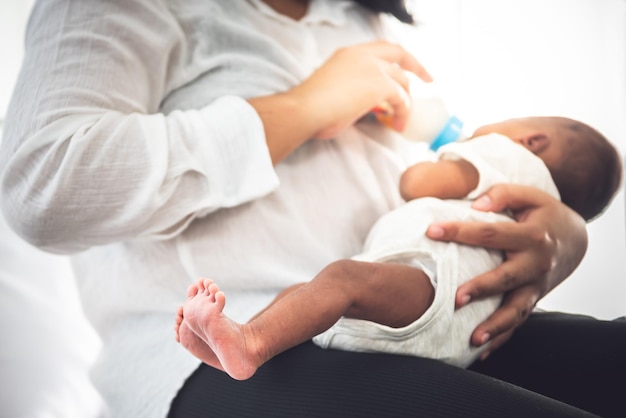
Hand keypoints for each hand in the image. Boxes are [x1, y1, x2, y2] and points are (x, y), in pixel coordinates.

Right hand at [290, 40, 431, 138]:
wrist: (305, 109)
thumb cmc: (311, 108)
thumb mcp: (335, 90)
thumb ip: (354, 90)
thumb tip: (368, 105)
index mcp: (349, 53)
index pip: (382, 48)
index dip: (398, 57)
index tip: (408, 66)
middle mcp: (363, 55)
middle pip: (400, 55)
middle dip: (417, 68)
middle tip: (427, 80)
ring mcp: (373, 68)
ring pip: (403, 82)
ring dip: (405, 103)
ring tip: (400, 121)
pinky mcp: (380, 84)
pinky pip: (402, 99)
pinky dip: (403, 113)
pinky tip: (397, 124)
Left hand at [425, 184, 587, 357]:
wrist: (574, 240)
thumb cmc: (542, 214)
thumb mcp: (530, 195)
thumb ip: (503, 195)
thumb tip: (477, 206)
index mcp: (532, 236)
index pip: (491, 233)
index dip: (460, 231)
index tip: (432, 231)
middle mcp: (536, 264)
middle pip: (506, 278)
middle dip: (481, 288)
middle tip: (455, 298)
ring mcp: (536, 287)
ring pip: (516, 311)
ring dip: (495, 326)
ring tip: (473, 339)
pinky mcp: (532, 300)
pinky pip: (517, 323)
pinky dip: (501, 339)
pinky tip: (480, 353)